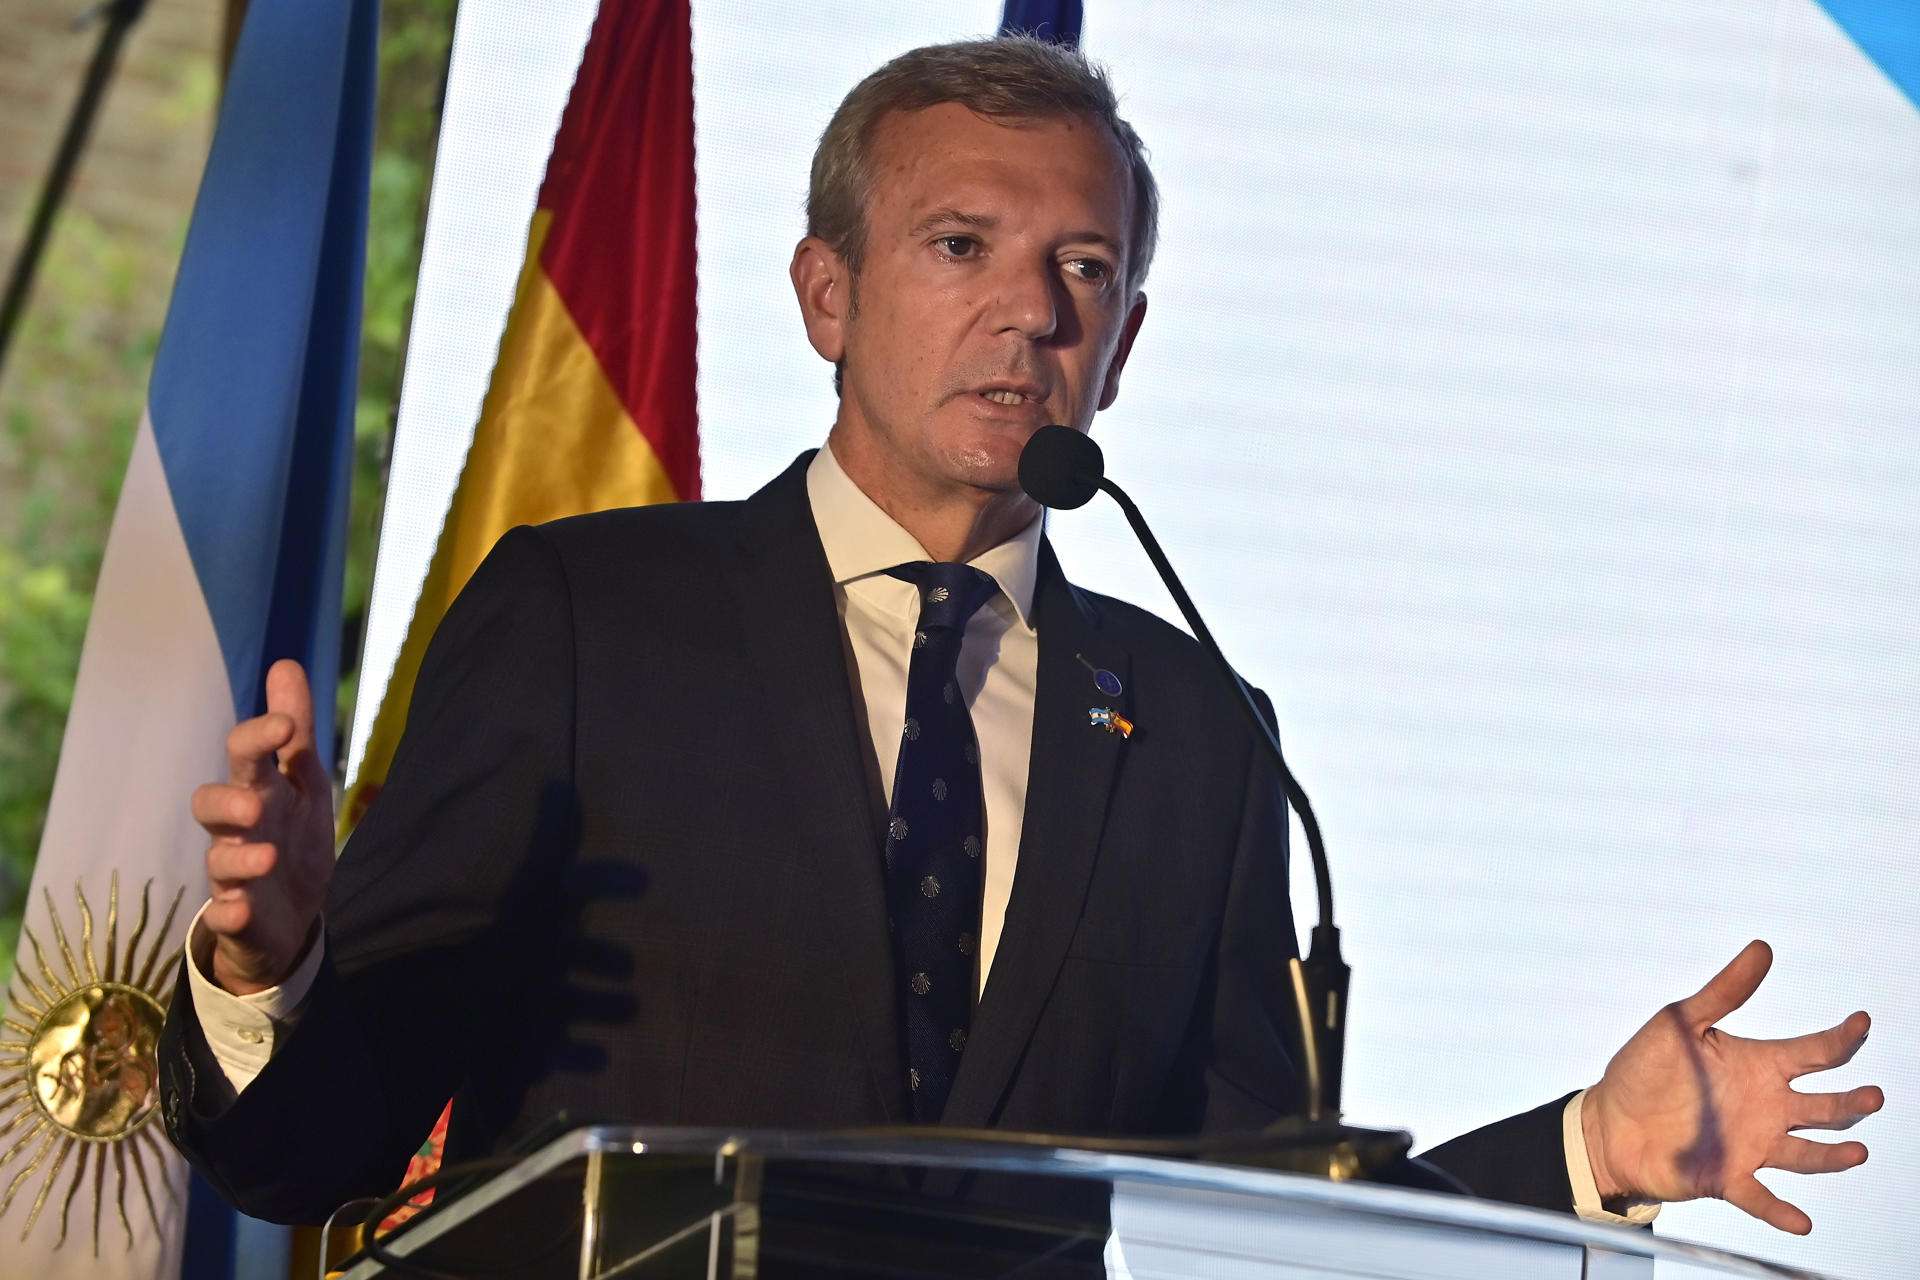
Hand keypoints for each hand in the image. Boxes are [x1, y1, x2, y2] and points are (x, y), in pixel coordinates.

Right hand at [189, 659, 337, 994]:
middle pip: (209, 805)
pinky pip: (224, 916)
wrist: (290, 914)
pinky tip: (240, 910)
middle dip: (227, 800)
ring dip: (240, 857)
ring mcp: (234, 874)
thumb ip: (295, 729)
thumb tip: (285, 663)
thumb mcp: (304, 781)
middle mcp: (237, 829)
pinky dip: (229, 913)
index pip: (244, 757)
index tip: (284, 724)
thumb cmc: (291, 833)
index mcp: (257, 791)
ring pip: (219, 862)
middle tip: (256, 803)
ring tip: (268, 855)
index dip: (257, 738)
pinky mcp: (237, 916)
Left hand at [1582, 939, 1883, 1233]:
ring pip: (1806, 1154)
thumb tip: (1762, 949)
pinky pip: (1761, 1198)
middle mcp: (1765, 1107)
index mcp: (1758, 1066)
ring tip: (1856, 1151)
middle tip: (1871, 1096)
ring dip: (1832, 1156)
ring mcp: (1751, 1144)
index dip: (1840, 1039)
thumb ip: (1723, 991)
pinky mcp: (1727, 1177)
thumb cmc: (1644, 1070)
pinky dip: (1782, 1212)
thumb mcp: (1679, 1022)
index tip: (1861, 1022)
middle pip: (1824, 1107)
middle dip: (1850, 1103)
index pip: (1814, 1052)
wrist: (1608, 1120)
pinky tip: (1801, 1221)